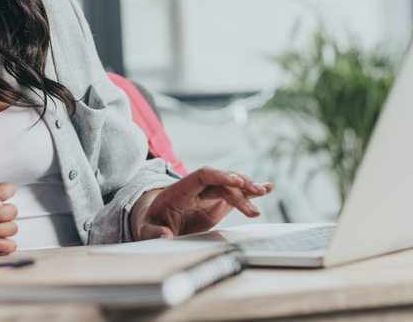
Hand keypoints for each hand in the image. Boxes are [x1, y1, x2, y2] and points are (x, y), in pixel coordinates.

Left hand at [131, 167, 273, 239]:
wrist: (156, 221)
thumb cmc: (151, 222)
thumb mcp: (146, 228)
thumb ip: (153, 232)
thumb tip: (165, 236)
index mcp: (180, 190)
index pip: (201, 176)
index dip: (218, 176)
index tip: (234, 181)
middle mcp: (197, 189)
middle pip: (221, 181)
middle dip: (239, 185)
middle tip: (257, 193)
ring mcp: (209, 194)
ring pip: (231, 185)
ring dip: (248, 186)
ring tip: (265, 191)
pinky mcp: (218, 202)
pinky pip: (236, 193)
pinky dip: (250, 192)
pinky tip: (266, 189)